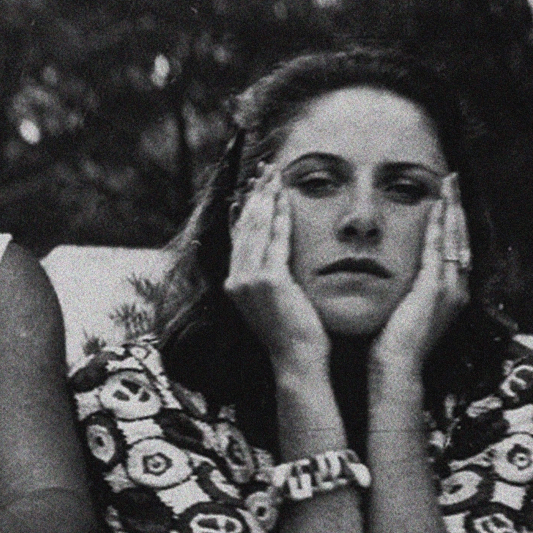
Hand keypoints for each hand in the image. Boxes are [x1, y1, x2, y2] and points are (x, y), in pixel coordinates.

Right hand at [224, 163, 328, 368]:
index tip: (254, 188)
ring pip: (257, 229)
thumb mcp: (274, 303)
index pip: (239, 238)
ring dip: (267, 199)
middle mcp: (236, 280)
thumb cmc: (293, 336)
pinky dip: (281, 216)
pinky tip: (286, 198)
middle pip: (245, 227)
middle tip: (266, 171)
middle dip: (256, 196)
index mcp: (235, 284)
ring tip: (275, 176)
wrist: (296, 361)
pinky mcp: (268, 281)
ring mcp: (249, 280)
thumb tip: (275, 260)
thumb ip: (269, 279)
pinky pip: (276, 240)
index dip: (246, 209)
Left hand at [371, 173, 469, 376]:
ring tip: (449, 185)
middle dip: (456, 208)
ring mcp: (450, 288)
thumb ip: (405, 287)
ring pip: (455, 238)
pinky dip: (439, 226)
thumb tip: (387, 269)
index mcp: (449, 292)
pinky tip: (436, 207)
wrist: (395, 366)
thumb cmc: (391, 341)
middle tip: (452, 181)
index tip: (445, 197)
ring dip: (451, 209)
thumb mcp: (403, 307)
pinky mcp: (436, 289)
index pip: (453, 247)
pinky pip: (439, 249)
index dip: (451, 221)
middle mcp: (457, 287)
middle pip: (460, 237)